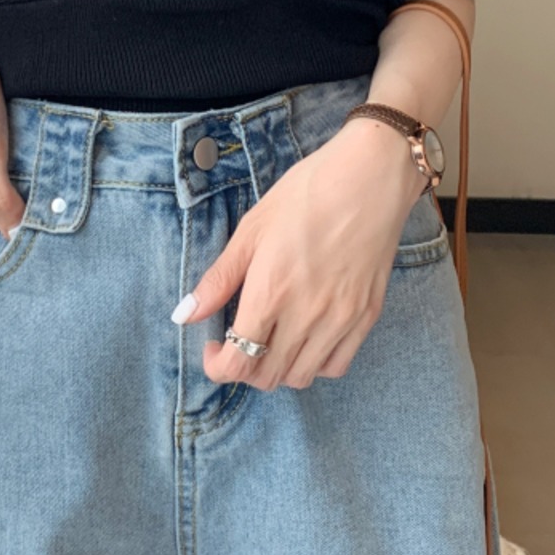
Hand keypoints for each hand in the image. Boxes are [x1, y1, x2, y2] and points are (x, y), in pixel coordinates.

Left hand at [174, 119, 428, 390]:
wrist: (370, 177)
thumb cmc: (307, 194)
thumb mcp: (252, 229)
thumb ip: (218, 279)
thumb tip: (183, 315)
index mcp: (270, 293)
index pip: (238, 363)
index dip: (218, 367)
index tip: (213, 348)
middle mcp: (306, 316)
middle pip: (267, 376)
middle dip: (243, 367)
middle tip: (237, 341)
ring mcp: (341, 320)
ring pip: (302, 377)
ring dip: (278, 369)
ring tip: (271, 338)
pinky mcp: (367, 316)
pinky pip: (336, 364)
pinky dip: (315, 362)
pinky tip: (305, 336)